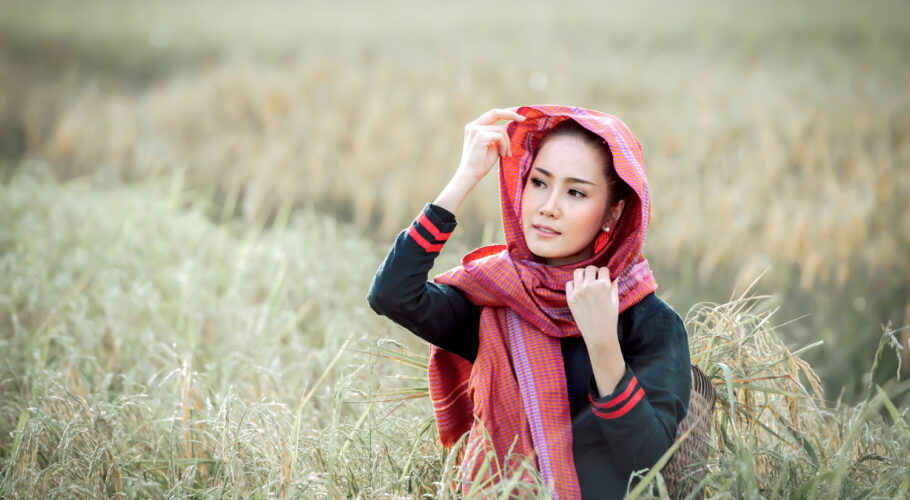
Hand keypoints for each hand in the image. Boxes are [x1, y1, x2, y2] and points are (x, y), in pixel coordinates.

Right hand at [456, 108, 525, 182]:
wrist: (470, 175)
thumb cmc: (481, 163)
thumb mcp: (492, 146)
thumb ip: (498, 136)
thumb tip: (510, 128)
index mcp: (474, 127)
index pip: (492, 114)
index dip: (506, 113)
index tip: (519, 116)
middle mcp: (473, 126)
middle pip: (495, 113)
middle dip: (511, 114)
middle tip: (523, 119)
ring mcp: (475, 130)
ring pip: (501, 130)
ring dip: (507, 143)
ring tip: (506, 154)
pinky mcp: (480, 136)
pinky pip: (500, 137)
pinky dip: (505, 146)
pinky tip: (503, 155)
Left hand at [566, 266, 625, 395]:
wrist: (598, 334)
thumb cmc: (610, 318)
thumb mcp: (615, 300)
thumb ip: (613, 285)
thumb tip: (614, 276)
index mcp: (603, 285)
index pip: (603, 269)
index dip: (605, 273)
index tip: (605, 277)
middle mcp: (589, 286)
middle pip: (590, 268)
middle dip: (594, 271)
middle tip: (596, 278)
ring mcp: (578, 291)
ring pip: (578, 272)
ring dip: (583, 274)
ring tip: (586, 281)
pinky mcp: (570, 298)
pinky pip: (569, 283)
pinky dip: (574, 284)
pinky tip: (579, 289)